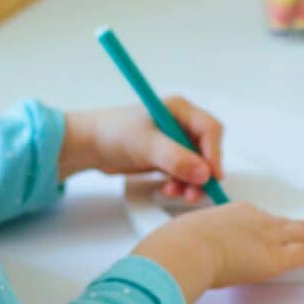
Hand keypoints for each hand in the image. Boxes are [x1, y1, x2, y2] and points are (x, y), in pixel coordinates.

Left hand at [60, 99, 223, 203]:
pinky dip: (180, 184)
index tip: (211, 176)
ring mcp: (174, 141)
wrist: (89, 145)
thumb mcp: (145, 145)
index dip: (214, 153)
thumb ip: (175, 158)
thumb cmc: (113, 134)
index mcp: (180, 109)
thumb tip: (204, 173)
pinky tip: (168, 190)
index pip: (210, 130)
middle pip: (206, 149)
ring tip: (177, 194)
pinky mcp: (167, 156)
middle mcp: (181, 123)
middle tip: (195, 193)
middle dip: (202, 172)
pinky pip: (184, 173)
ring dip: (191, 182)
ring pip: (197, 165)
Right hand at [132, 202, 303, 303]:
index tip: (278, 231)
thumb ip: (188, 247)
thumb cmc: (175, 246)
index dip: (271, 228)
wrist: (184, 249)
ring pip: (302, 235)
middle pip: (286, 224)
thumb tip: (177, 257)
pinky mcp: (275, 258)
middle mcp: (254, 220)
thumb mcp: (181, 238)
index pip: (257, 221)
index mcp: (230, 214)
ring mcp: (267, 237)